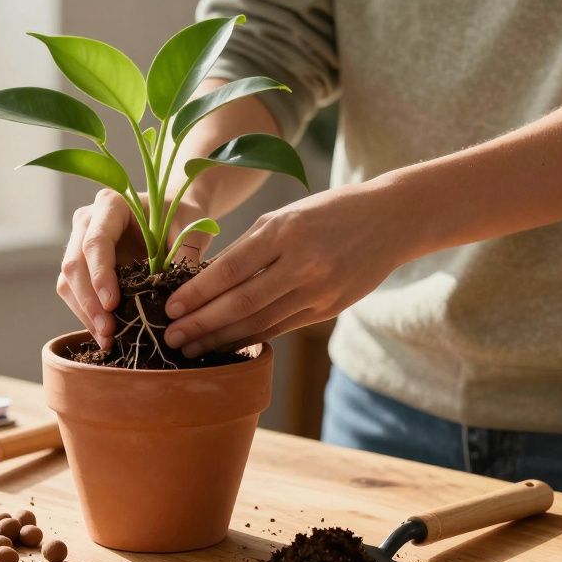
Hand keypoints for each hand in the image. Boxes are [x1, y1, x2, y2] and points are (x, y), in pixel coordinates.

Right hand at [59, 190, 210, 349]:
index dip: (100, 274)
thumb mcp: (190, 230)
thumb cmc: (181, 217)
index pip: (96, 241)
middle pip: (74, 264)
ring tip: (108, 339)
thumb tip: (177, 299)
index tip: (112, 303)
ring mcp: (80, 243)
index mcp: (111, 205)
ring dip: (85, 313)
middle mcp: (87, 221)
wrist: (174, 215)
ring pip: (68, 282)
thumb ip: (184, 257)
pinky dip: (87, 315)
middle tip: (109, 331)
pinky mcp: (83, 266)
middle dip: (89, 302)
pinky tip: (105, 334)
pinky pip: (74, 293)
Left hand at [163, 181, 414, 357]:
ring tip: (191, 349)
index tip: (170, 308)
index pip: (230, 270)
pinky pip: (281, 328)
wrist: (391, 220)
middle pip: (241, 303)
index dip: (197, 293)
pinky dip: (251, 338)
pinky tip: (227, 346)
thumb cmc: (328, 212)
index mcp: (285, 232)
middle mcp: (302, 264)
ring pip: (260, 322)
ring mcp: (318, 290)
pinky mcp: (328, 309)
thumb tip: (204, 281)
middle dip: (201, 324)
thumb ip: (249, 247)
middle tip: (171, 338)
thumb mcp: (286, 215)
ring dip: (221, 339)